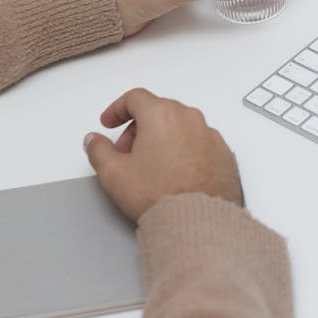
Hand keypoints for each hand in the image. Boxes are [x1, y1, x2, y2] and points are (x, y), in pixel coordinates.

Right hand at [84, 87, 243, 220]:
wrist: (198, 220)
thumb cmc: (160, 195)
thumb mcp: (114, 173)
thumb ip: (98, 150)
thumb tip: (93, 140)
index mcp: (162, 114)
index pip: (135, 98)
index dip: (117, 109)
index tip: (109, 122)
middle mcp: (189, 118)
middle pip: (158, 110)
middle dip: (138, 128)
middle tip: (126, 152)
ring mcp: (210, 134)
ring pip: (180, 126)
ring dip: (162, 138)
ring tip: (151, 166)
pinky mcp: (223, 152)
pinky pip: (198, 142)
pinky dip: (184, 149)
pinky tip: (175, 173)